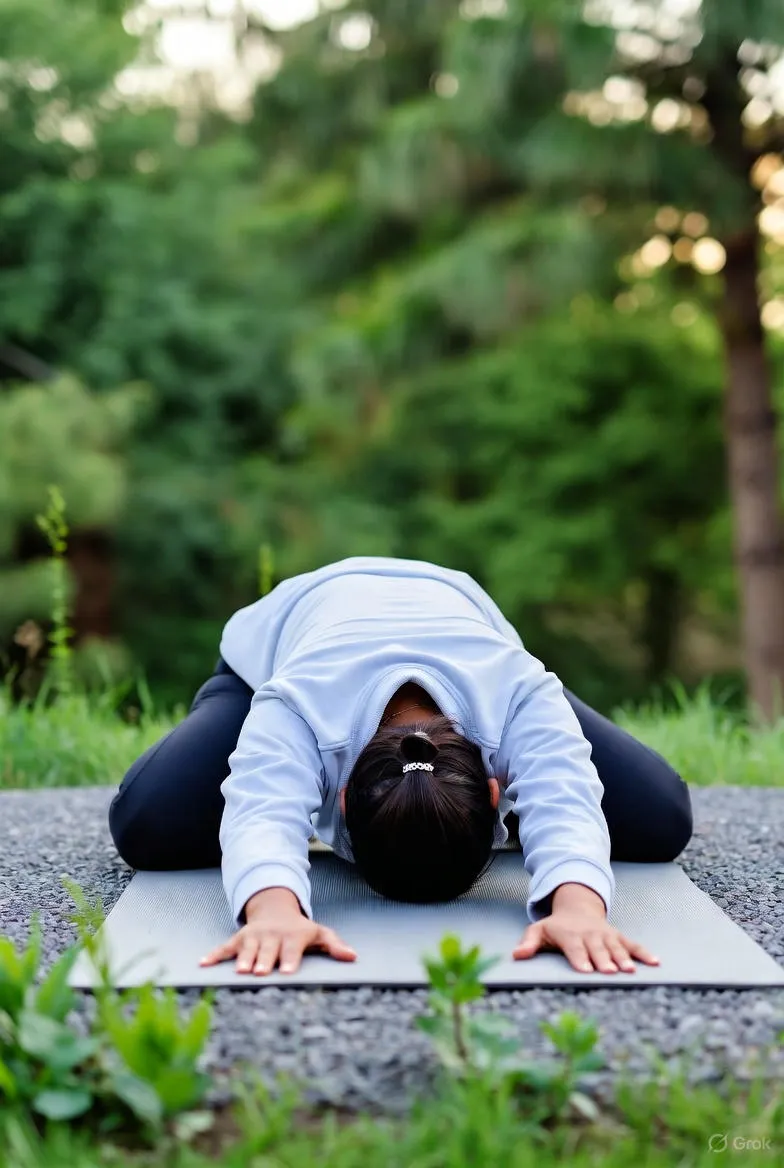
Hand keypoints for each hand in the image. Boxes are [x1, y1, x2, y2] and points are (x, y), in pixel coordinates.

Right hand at [199, 887, 356, 975]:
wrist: (276, 910)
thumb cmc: (299, 929)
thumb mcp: (319, 934)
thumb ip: (335, 945)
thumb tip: (353, 957)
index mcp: (292, 937)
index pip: (292, 949)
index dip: (289, 960)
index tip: (287, 972)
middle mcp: (271, 936)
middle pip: (268, 950)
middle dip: (263, 960)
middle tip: (259, 972)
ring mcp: (254, 937)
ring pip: (247, 948)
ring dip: (243, 958)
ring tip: (239, 971)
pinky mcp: (239, 939)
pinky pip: (225, 947)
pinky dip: (215, 955)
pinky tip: (204, 964)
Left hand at [512, 882, 659, 973]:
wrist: (577, 908)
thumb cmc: (556, 926)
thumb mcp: (539, 930)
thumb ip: (529, 943)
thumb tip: (516, 955)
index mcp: (570, 935)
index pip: (575, 948)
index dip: (580, 958)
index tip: (585, 970)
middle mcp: (590, 935)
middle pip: (597, 949)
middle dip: (603, 960)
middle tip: (609, 972)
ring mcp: (606, 936)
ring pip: (616, 948)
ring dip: (623, 958)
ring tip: (630, 970)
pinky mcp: (619, 937)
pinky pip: (632, 945)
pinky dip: (644, 953)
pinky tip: (655, 962)